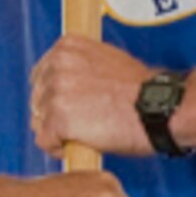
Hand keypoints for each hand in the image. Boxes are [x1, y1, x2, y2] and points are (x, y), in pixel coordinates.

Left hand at [31, 35, 155, 157]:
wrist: (158, 108)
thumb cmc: (140, 90)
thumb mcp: (106, 60)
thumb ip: (80, 67)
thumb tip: (64, 83)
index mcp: (67, 47)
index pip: (41, 74)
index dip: (54, 95)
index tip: (70, 107)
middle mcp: (57, 65)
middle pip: (37, 98)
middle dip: (53, 114)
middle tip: (80, 124)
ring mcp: (56, 92)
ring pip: (39, 121)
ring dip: (57, 132)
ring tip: (83, 135)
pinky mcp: (59, 119)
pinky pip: (44, 141)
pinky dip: (58, 149)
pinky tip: (79, 146)